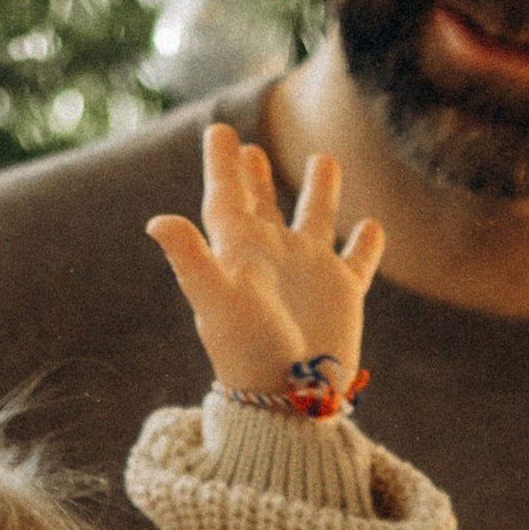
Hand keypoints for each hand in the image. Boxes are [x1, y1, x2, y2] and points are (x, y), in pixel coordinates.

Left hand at [144, 121, 382, 401]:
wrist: (289, 397)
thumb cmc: (248, 350)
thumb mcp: (217, 300)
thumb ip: (191, 259)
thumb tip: (157, 222)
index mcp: (240, 251)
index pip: (226, 197)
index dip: (222, 164)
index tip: (218, 132)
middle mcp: (273, 257)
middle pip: (262, 205)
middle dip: (256, 175)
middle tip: (249, 146)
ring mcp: (309, 273)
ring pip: (315, 219)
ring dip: (320, 191)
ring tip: (323, 158)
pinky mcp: (343, 293)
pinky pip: (357, 259)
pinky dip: (367, 242)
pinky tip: (372, 225)